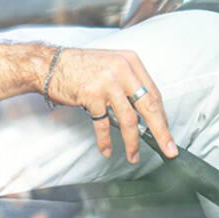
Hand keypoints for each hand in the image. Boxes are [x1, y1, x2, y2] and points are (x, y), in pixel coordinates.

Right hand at [48, 48, 178, 162]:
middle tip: (168, 150)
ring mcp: (107, 83)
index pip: (153, 93)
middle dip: (160, 132)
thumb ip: (127, 82)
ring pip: (129, 119)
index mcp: (130, 61)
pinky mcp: (92, 95)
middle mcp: (122, 70)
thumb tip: (144, 111)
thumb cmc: (78, 66)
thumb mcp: (110, 65)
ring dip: (132, 142)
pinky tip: (107, 149)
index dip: (161, 117)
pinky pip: (103, 124)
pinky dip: (105, 140)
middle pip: (148, 107)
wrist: (49, 64)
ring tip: (133, 156)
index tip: (166, 133)